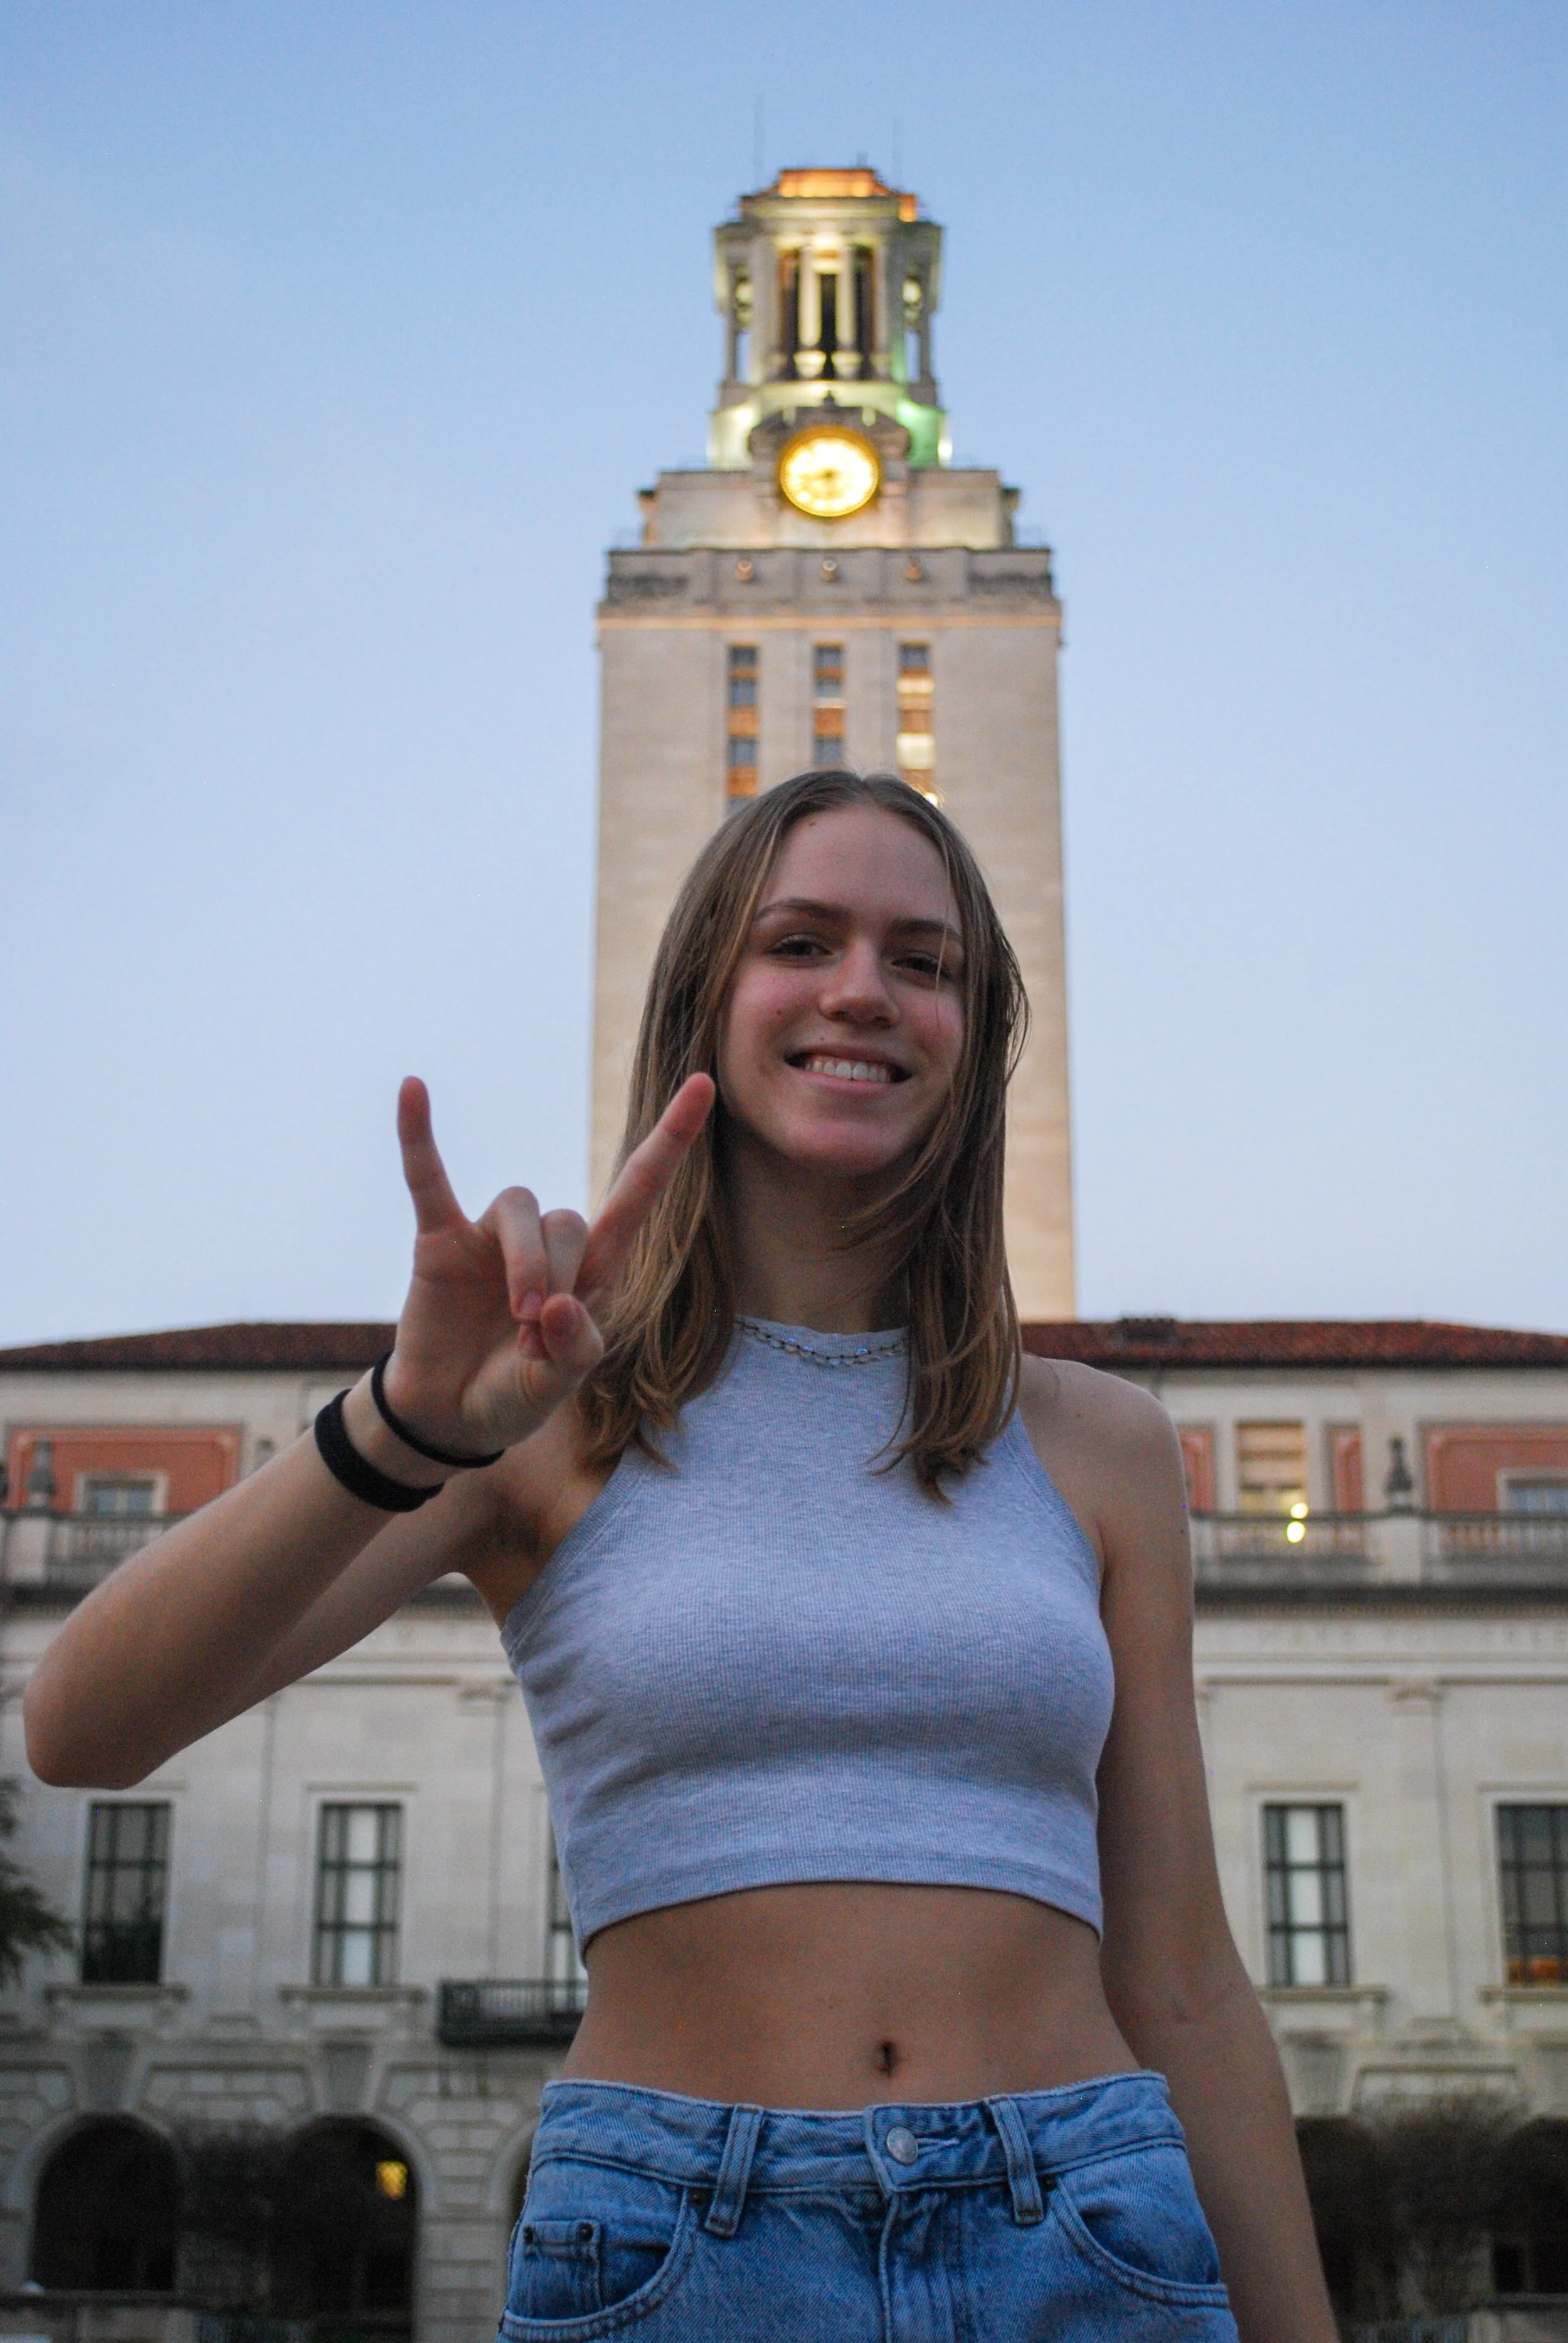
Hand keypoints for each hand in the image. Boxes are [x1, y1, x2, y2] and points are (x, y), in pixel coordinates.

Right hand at [382, 1073, 713, 1457]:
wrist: (448, 1416)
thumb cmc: (513, 1395)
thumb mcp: (557, 1386)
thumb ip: (572, 1350)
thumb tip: (558, 1304)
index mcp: (592, 1270)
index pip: (637, 1193)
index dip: (670, 1141)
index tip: (703, 1084)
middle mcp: (547, 1243)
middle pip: (569, 1220)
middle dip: (561, 1279)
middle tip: (536, 1343)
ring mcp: (490, 1238)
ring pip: (520, 1206)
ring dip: (526, 1259)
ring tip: (518, 1318)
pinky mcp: (439, 1241)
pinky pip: (428, 1178)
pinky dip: (419, 1137)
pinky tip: (413, 1090)